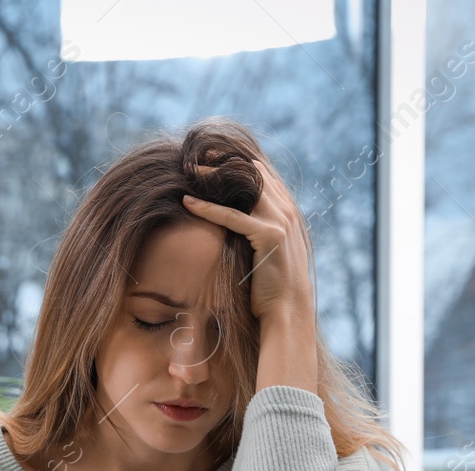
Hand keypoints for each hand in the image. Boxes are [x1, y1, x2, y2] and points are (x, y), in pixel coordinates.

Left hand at [181, 157, 314, 326]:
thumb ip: (257, 231)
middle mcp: (288, 210)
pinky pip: (232, 216)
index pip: (262, 174)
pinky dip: (207, 208)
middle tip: (194, 157)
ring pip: (244, 187)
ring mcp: (281, 221)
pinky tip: (186, 202)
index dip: (236, 162)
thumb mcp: (267, 250)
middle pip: (253, 172)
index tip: (209, 158)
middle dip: (223, 162)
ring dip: (212, 177)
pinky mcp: (270, 235)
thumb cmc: (273, 285)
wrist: (288, 309)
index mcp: (288, 210)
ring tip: (188, 170)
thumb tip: (233, 223)